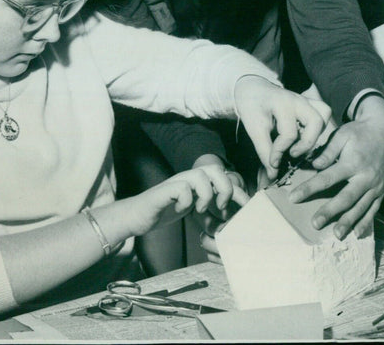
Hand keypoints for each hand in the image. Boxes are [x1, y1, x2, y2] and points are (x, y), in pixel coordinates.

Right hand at [119, 166, 247, 238]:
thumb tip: (230, 214)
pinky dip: (185, 201)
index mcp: (196, 182)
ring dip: (206, 194)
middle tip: (222, 206)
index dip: (237, 189)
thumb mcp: (190, 206)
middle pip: (214, 168)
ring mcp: (175, 182)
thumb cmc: (163, 211)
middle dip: (225, 187)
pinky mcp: (163, 191)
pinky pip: (181, 188)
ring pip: (200, 175)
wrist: (136, 215)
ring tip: (201, 209)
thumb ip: (207, 204)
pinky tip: (180, 210)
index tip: (247, 206)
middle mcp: (187, 178)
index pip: (222, 177)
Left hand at [234, 76, 329, 179]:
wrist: (253, 88)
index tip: (272, 162)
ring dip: (315, 134)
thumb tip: (274, 174)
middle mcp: (298, 99)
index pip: (288, 133)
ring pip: (324, 115)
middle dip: (306, 143)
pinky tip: (305, 134)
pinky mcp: (309, 102)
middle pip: (316, 121)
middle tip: (292, 154)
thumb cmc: (252, 107)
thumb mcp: (253, 128)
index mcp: (281, 103)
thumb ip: (264, 151)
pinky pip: (324, 112)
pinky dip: (319, 126)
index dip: (280, 152)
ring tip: (299, 144)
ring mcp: (306, 99)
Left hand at [289, 95, 383, 239]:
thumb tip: (314, 166)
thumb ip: (328, 151)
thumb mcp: (342, 134)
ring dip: (349, 222)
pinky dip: (366, 222)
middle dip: (330, 211)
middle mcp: (366, 176)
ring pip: (361, 207)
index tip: (293, 197)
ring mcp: (376, 186)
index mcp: (353, 162)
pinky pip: (374, 209)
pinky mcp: (382, 190)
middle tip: (315, 223)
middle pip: (346, 197)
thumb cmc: (359, 132)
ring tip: (337, 234)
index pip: (327, 178)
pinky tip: (357, 233)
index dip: (309, 188)